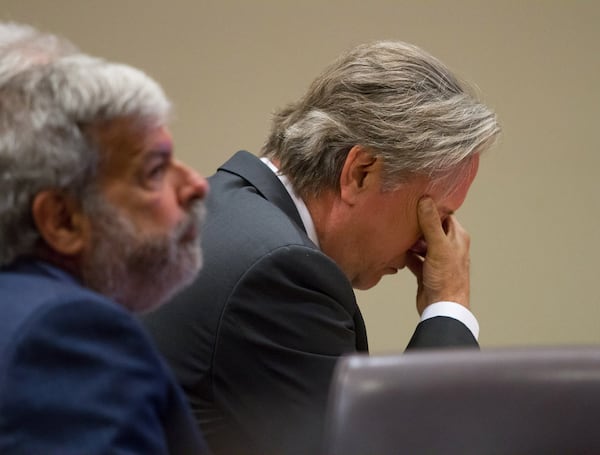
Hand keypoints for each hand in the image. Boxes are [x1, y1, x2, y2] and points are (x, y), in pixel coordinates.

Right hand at [406, 197, 470, 314]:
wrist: (442, 308)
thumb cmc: (447, 279)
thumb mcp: (438, 246)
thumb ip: (431, 223)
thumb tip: (426, 200)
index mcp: (457, 237)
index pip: (444, 215)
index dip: (431, 208)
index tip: (416, 200)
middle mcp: (448, 246)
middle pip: (430, 228)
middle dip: (416, 224)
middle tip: (402, 216)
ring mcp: (436, 259)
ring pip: (421, 243)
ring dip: (410, 240)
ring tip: (397, 233)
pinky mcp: (426, 270)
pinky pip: (414, 258)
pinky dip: (406, 255)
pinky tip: (397, 251)